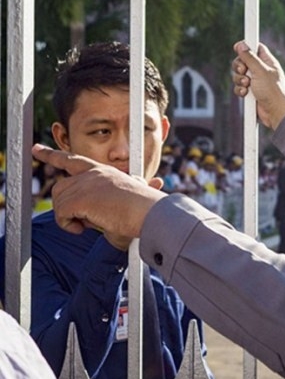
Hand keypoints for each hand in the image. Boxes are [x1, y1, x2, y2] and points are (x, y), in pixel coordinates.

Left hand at [31, 144, 166, 249]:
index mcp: (104, 172)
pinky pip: (60, 214)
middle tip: (85, 222)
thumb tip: (153, 184)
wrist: (150, 213)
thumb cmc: (148, 209)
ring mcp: (85, 184)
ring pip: (59, 202)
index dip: (52, 155)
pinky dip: (68, 225)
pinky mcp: (80, 199)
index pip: (73, 160)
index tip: (37, 149)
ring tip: (90, 224)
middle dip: (65, 207)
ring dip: (70, 218)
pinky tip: (84, 229)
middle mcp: (92, 174)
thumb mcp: (134, 198)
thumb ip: (125, 195)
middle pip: (60, 188)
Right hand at [231, 41, 284, 128]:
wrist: (276, 113)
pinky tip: (246, 94)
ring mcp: (256, 82)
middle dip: (239, 66)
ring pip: (239, 75)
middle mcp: (261, 70)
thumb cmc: (273, 91)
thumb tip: (241, 44)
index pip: (255, 47)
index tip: (239, 48)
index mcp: (267, 62)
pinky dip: (240, 90)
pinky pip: (239, 87)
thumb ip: (249, 57)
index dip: (246, 47)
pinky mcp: (251, 93)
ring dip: (239, 80)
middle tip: (244, 70)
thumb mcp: (260, 70)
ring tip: (248, 85)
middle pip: (243, 61)